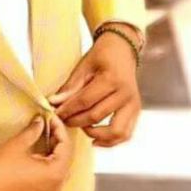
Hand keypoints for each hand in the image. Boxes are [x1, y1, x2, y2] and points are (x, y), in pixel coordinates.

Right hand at [0, 115, 74, 190]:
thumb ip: (33, 131)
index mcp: (55, 173)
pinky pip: (53, 178)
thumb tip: (40, 122)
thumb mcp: (17, 145)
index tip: (51, 117)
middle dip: (59, 140)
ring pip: (61, 168)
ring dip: (55, 152)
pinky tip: (39, 154)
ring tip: (44, 137)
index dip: (59, 128)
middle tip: (48, 125)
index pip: (66, 146)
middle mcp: (57, 186)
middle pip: (66, 158)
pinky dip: (50, 164)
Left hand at [50, 28, 141, 147]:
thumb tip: (54, 103)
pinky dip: (111, 140)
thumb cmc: (103, 55)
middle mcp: (126, 94)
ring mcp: (133, 104)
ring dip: (95, 134)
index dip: (68, 110)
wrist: (123, 50)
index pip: (85, 101)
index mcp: (112, 79)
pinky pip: (126, 133)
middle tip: (63, 120)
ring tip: (82, 128)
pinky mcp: (136, 111)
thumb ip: (70, 87)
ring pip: (116, 132)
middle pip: (97, 116)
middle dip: (76, 121)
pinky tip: (96, 139)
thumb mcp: (83, 66)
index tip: (55, 114)